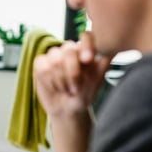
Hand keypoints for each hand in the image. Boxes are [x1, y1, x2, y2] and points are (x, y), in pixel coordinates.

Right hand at [33, 32, 112, 151]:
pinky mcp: (38, 67)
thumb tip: (113, 50)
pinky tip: (54, 88)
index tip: (89, 60)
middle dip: (72, 69)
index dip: (85, 46)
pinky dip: (47, 78)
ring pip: (52, 58)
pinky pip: (39, 65)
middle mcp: (69, 51)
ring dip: (60, 78)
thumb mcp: (99, 82)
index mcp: (85, 51)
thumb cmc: (86, 98)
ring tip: (66, 90)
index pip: (85, 37)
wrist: (70, 114)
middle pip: (67, 48)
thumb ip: (103, 64)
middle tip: (76, 86)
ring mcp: (53, 59)